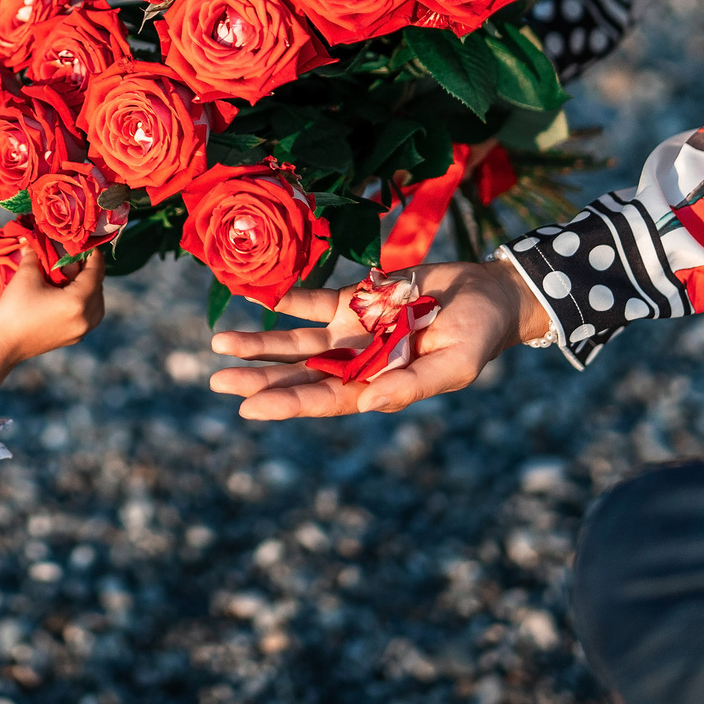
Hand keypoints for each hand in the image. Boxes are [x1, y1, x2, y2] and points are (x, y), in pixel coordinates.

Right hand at [0, 255, 107, 401]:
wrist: (3, 345)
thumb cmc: (14, 310)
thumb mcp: (26, 276)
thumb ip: (35, 255)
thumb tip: (33, 240)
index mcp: (79, 302)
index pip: (96, 272)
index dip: (93, 255)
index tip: (87, 244)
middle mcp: (87, 318)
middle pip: (98, 287)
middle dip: (88, 270)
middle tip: (72, 258)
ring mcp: (82, 331)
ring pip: (96, 302)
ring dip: (88, 286)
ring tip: (70, 276)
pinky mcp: (74, 337)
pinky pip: (88, 314)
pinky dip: (83, 300)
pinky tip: (66, 293)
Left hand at [205, 259, 547, 419]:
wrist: (488, 293)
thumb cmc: (478, 336)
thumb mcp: (455, 365)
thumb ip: (413, 385)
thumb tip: (369, 405)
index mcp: (378, 385)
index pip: (324, 400)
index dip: (287, 404)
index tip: (248, 410)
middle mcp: (355, 362)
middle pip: (298, 375)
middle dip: (258, 378)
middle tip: (216, 382)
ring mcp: (351, 331)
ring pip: (295, 342)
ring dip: (260, 343)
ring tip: (219, 343)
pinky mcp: (353, 299)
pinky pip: (310, 301)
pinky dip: (284, 299)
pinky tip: (253, 296)